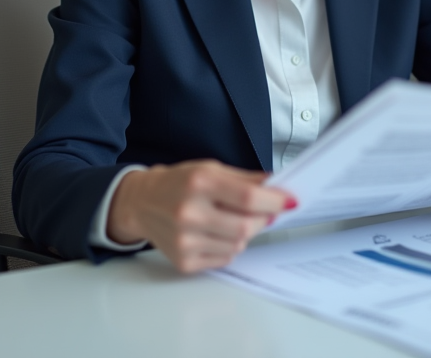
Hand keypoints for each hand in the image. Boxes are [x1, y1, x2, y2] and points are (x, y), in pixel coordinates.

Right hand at [107, 159, 294, 272]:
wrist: (141, 203)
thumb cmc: (178, 183)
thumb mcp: (209, 169)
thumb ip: (244, 179)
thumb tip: (277, 187)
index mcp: (199, 182)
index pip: (248, 196)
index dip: (274, 201)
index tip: (290, 201)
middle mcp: (189, 212)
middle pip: (246, 226)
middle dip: (262, 219)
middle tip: (263, 212)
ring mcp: (184, 240)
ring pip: (238, 244)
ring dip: (245, 233)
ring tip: (232, 220)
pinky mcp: (183, 261)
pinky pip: (224, 258)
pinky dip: (229, 247)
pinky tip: (216, 233)